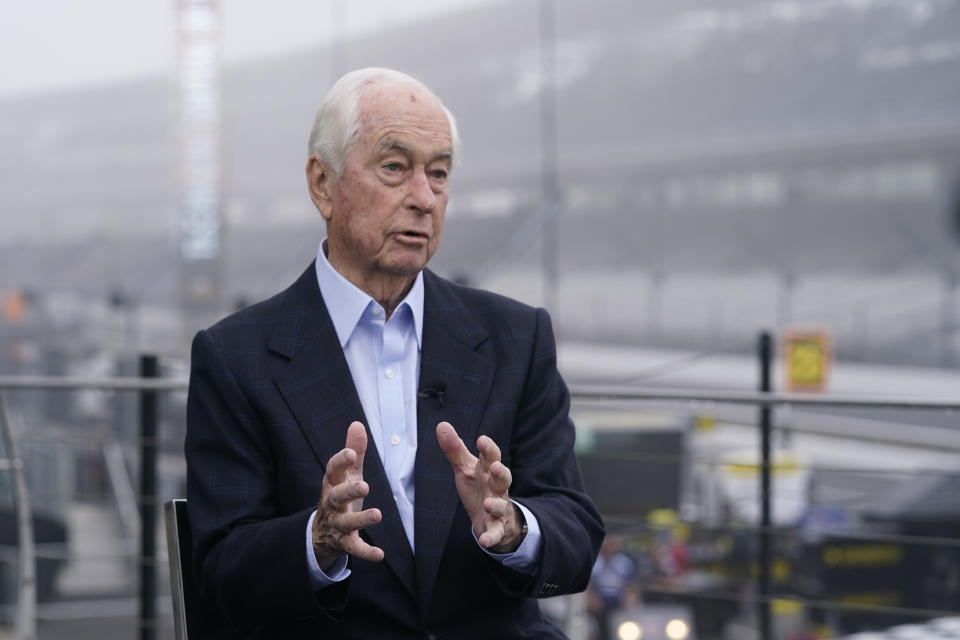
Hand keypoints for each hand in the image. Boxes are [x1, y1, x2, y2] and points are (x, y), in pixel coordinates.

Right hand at [312, 421, 383, 569]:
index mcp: (332, 484)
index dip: (339, 461)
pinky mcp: (343, 542)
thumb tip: (358, 423)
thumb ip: (354, 451)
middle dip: (349, 491)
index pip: (332, 471)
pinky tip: (380, 555)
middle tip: (364, 486)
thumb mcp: (346, 474)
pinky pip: (353, 548)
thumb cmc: (339, 496)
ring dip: (360, 520)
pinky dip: (366, 552)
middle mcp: (331, 504)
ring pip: (345, 523)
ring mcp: (336, 524)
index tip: (350, 453)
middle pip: (336, 497)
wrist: (320, 533)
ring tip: (377, 514)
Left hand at [436, 421, 524, 552]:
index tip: (482, 440)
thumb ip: (454, 449)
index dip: (488, 449)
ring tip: (489, 503)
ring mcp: (499, 507)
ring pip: (501, 505)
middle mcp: (497, 487)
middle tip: (497, 467)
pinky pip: (496, 532)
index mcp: (488, 470)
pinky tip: (484, 540)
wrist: (492, 516)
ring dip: (496, 504)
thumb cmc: (479, 486)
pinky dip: (491, 536)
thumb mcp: (465, 468)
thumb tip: (441, 425)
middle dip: (502, 472)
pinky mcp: (496, 527)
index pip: (491, 457)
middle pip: (504, 478)